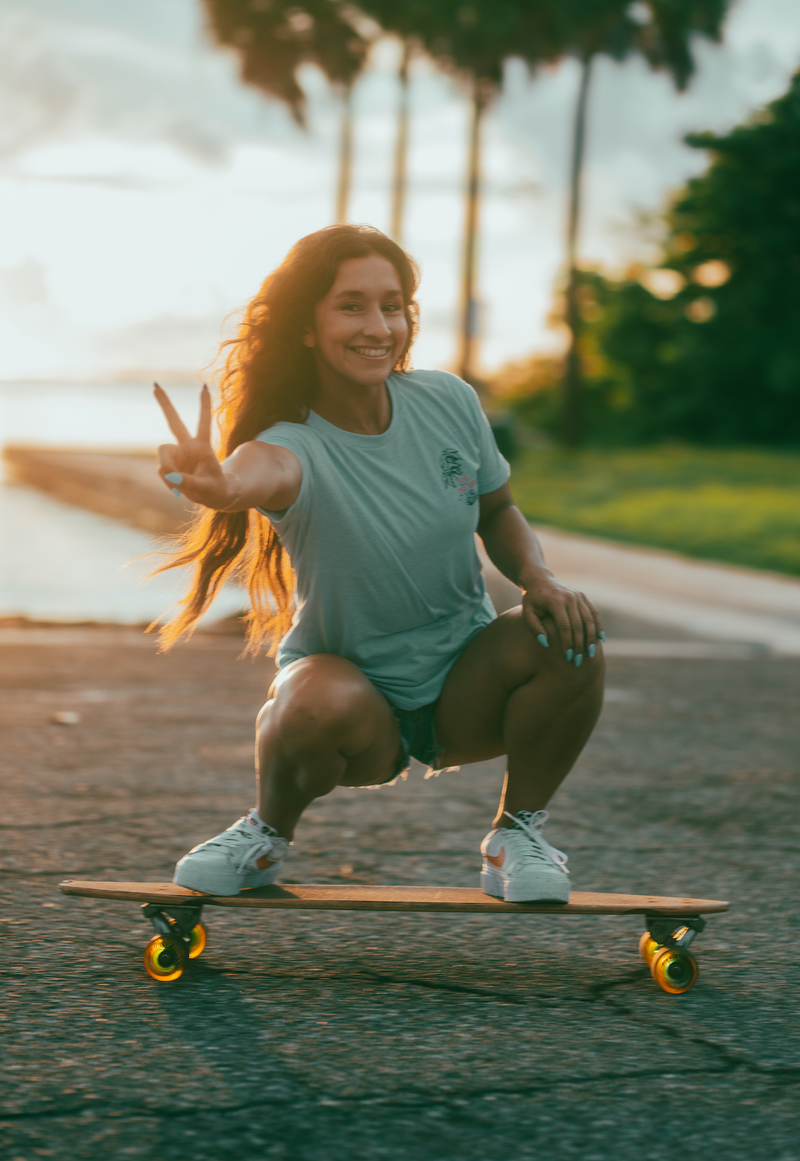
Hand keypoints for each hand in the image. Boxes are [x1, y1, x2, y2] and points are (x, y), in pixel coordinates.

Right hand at [154, 384, 232, 509]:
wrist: (213, 496)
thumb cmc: (215, 489)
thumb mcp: (206, 488)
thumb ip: (187, 482)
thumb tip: (166, 474)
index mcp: (203, 446)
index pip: (204, 423)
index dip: (204, 406)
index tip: (204, 387)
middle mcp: (188, 446)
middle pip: (175, 422)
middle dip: (165, 404)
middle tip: (155, 385)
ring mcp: (178, 455)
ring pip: (163, 453)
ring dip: (167, 469)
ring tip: (177, 485)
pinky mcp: (171, 465)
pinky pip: (162, 470)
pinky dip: (167, 481)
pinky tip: (176, 491)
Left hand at [521, 572, 603, 665]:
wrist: (539, 580)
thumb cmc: (532, 601)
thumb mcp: (527, 613)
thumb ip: (535, 628)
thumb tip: (546, 644)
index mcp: (555, 601)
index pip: (564, 626)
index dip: (567, 642)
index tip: (567, 657)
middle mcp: (569, 597)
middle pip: (579, 624)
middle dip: (579, 644)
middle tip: (578, 661)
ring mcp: (578, 596)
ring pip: (589, 619)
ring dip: (591, 638)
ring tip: (591, 654)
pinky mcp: (583, 596)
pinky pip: (593, 613)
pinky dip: (598, 626)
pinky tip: (600, 640)